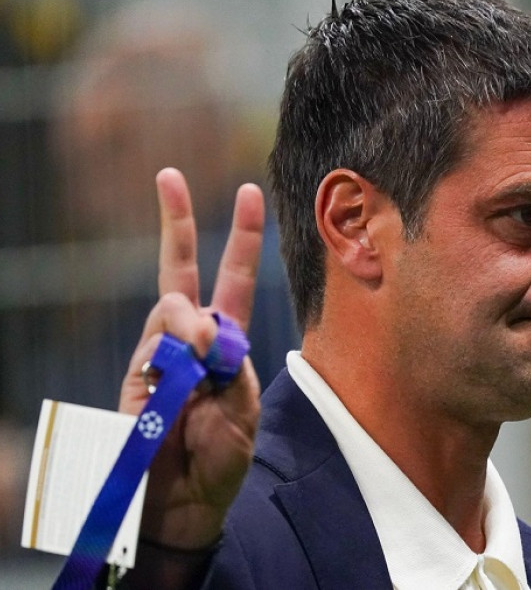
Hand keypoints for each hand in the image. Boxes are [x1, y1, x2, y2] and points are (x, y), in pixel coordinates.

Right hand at [118, 168, 262, 549]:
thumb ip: (234, 365)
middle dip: (176, 221)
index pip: (233, 278)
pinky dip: (174, 355)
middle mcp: (190, 338)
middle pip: (181, 268)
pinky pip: (154, 348)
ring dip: (191, 326)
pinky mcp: (135, 376)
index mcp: (225, 341)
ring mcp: (158, 354)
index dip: (242, 237)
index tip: (248, 191)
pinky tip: (183, 373)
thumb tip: (205, 326)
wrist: (184, 502)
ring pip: (172, 307)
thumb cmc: (221, 459)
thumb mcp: (245, 410)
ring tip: (202, 359)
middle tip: (168, 175)